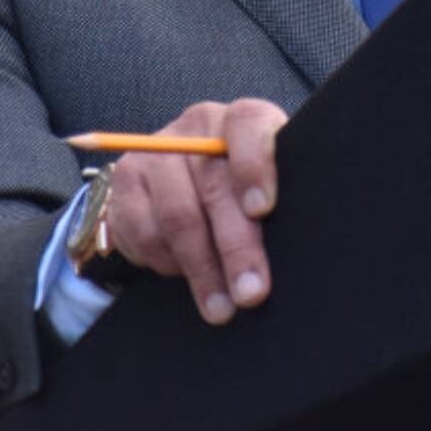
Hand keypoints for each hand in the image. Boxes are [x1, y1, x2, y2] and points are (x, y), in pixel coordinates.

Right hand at [103, 98, 287, 324]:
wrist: (176, 186)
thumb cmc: (238, 193)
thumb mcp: (264, 190)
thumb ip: (275, 204)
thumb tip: (303, 251)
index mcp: (239, 123)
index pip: (247, 125)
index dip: (255, 166)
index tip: (263, 209)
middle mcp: (197, 129)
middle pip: (214, 187)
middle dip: (236, 248)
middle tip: (251, 292)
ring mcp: (156, 151)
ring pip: (179, 216)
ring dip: (202, 269)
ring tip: (222, 307)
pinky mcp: (126, 179)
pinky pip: (145, 230)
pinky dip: (167, 262)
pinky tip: (184, 275)